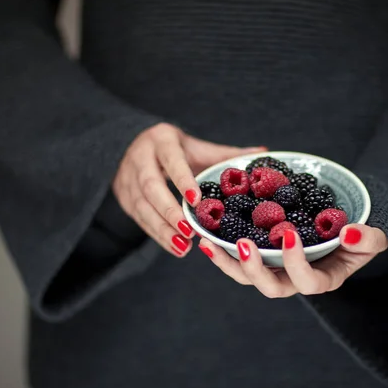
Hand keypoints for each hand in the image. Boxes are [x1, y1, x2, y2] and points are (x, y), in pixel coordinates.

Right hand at [113, 123, 264, 256]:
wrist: (131, 146)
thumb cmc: (174, 149)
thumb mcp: (197, 147)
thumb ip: (225, 154)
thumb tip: (263, 153)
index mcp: (161, 140)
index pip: (171, 160)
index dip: (182, 180)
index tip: (197, 201)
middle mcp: (140, 158)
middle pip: (151, 186)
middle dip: (169, 211)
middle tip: (188, 230)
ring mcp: (127, 179)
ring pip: (142, 206)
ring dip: (161, 229)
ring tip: (183, 246)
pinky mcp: (124, 197)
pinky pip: (139, 219)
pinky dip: (157, 235)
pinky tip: (175, 247)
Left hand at [198, 224, 387, 296]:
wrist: (341, 230)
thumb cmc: (358, 238)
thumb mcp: (372, 239)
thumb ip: (368, 239)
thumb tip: (348, 232)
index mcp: (322, 279)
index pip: (308, 282)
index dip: (296, 264)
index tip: (289, 234)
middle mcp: (294, 280)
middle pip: (270, 287)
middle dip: (254, 269)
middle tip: (244, 244)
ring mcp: (275, 270)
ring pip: (247, 277)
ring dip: (227, 262)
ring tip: (208, 243)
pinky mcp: (261, 257)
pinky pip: (238, 260)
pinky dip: (221, 251)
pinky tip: (205, 236)